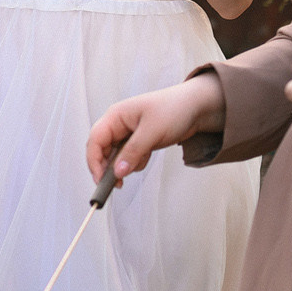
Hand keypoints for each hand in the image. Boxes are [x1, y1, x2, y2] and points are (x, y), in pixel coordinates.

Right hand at [85, 75, 225, 181]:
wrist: (197, 107)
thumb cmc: (174, 109)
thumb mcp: (152, 131)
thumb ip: (132, 152)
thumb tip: (117, 172)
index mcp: (115, 116)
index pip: (95, 141)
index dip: (94, 162)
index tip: (100, 180)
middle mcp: (118, 125)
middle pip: (102, 151)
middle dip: (109, 168)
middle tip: (119, 183)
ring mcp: (127, 134)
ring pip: (116, 157)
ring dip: (126, 164)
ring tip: (144, 158)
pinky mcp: (138, 141)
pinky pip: (129, 158)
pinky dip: (136, 162)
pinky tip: (149, 155)